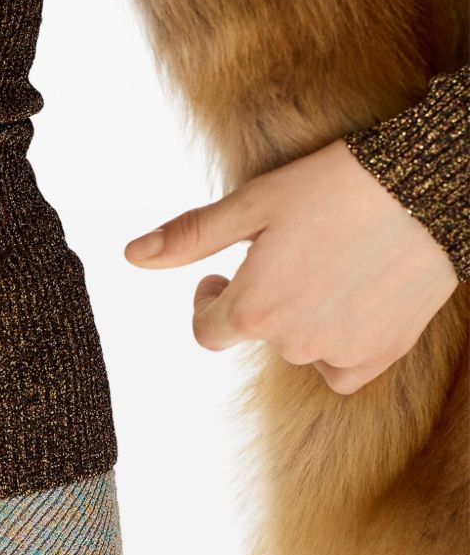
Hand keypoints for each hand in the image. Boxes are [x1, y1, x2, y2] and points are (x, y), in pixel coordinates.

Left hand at [122, 138, 459, 393]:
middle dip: (262, 298)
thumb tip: (131, 255)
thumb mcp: (250, 205)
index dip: (208, 300)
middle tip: (291, 250)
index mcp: (252, 310)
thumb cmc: (332, 186)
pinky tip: (352, 299)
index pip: (207, 332)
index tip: (223, 273)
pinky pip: (343, 368)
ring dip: (302, 316)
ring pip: (302, 347)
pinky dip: (339, 343)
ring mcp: (341, 353)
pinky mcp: (383, 353)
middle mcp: (293, 343)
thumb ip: (189, 238)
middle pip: (259, 333)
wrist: (423, 188)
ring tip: (328, 262)